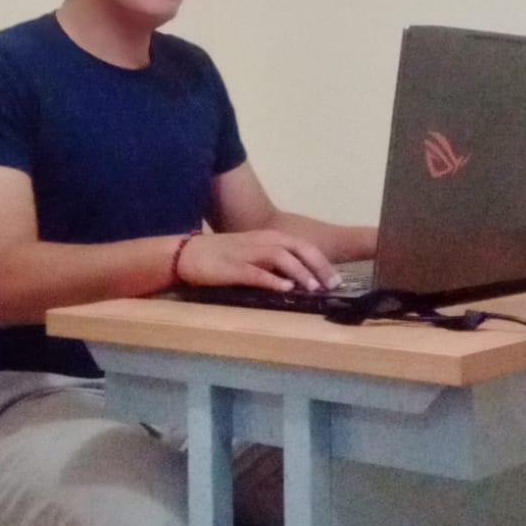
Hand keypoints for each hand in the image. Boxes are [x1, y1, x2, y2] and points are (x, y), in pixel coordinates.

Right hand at [175, 230, 339, 292]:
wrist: (187, 253)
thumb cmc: (223, 256)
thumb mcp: (254, 253)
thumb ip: (275, 262)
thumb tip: (301, 279)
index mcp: (269, 237)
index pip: (303, 246)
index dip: (322, 261)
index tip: (337, 279)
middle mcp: (262, 241)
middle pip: (297, 248)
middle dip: (318, 266)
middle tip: (333, 285)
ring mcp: (247, 253)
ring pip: (280, 257)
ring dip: (299, 271)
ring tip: (313, 287)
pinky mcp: (232, 267)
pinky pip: (255, 272)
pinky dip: (272, 280)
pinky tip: (285, 288)